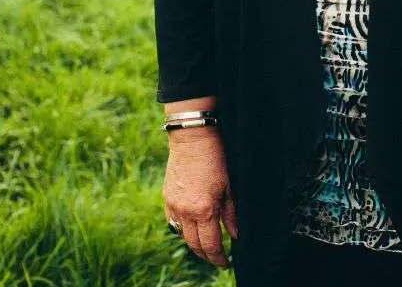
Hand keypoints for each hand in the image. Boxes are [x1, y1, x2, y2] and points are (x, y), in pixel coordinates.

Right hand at [163, 126, 237, 267]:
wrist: (192, 138)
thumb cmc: (215, 158)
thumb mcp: (228, 186)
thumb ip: (230, 214)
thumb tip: (235, 235)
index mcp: (204, 210)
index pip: (211, 245)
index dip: (219, 258)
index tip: (226, 263)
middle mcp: (186, 212)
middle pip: (195, 245)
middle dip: (206, 255)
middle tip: (217, 258)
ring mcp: (174, 206)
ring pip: (183, 236)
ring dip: (194, 243)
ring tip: (206, 244)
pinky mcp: (167, 198)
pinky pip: (173, 222)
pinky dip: (183, 229)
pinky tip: (192, 227)